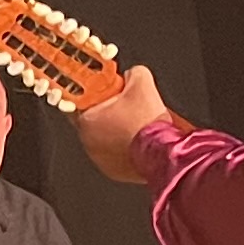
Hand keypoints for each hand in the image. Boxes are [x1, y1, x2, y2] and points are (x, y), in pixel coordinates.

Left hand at [73, 64, 172, 184]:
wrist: (162, 153)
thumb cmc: (147, 124)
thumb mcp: (142, 83)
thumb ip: (133, 73)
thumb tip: (133, 74)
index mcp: (86, 119)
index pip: (80, 102)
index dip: (98, 95)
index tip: (108, 93)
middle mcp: (87, 141)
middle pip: (97, 120)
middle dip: (112, 113)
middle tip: (129, 109)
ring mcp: (99, 159)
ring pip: (106, 139)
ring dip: (118, 133)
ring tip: (137, 127)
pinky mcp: (113, 171)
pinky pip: (115, 156)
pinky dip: (125, 149)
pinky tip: (139, 142)